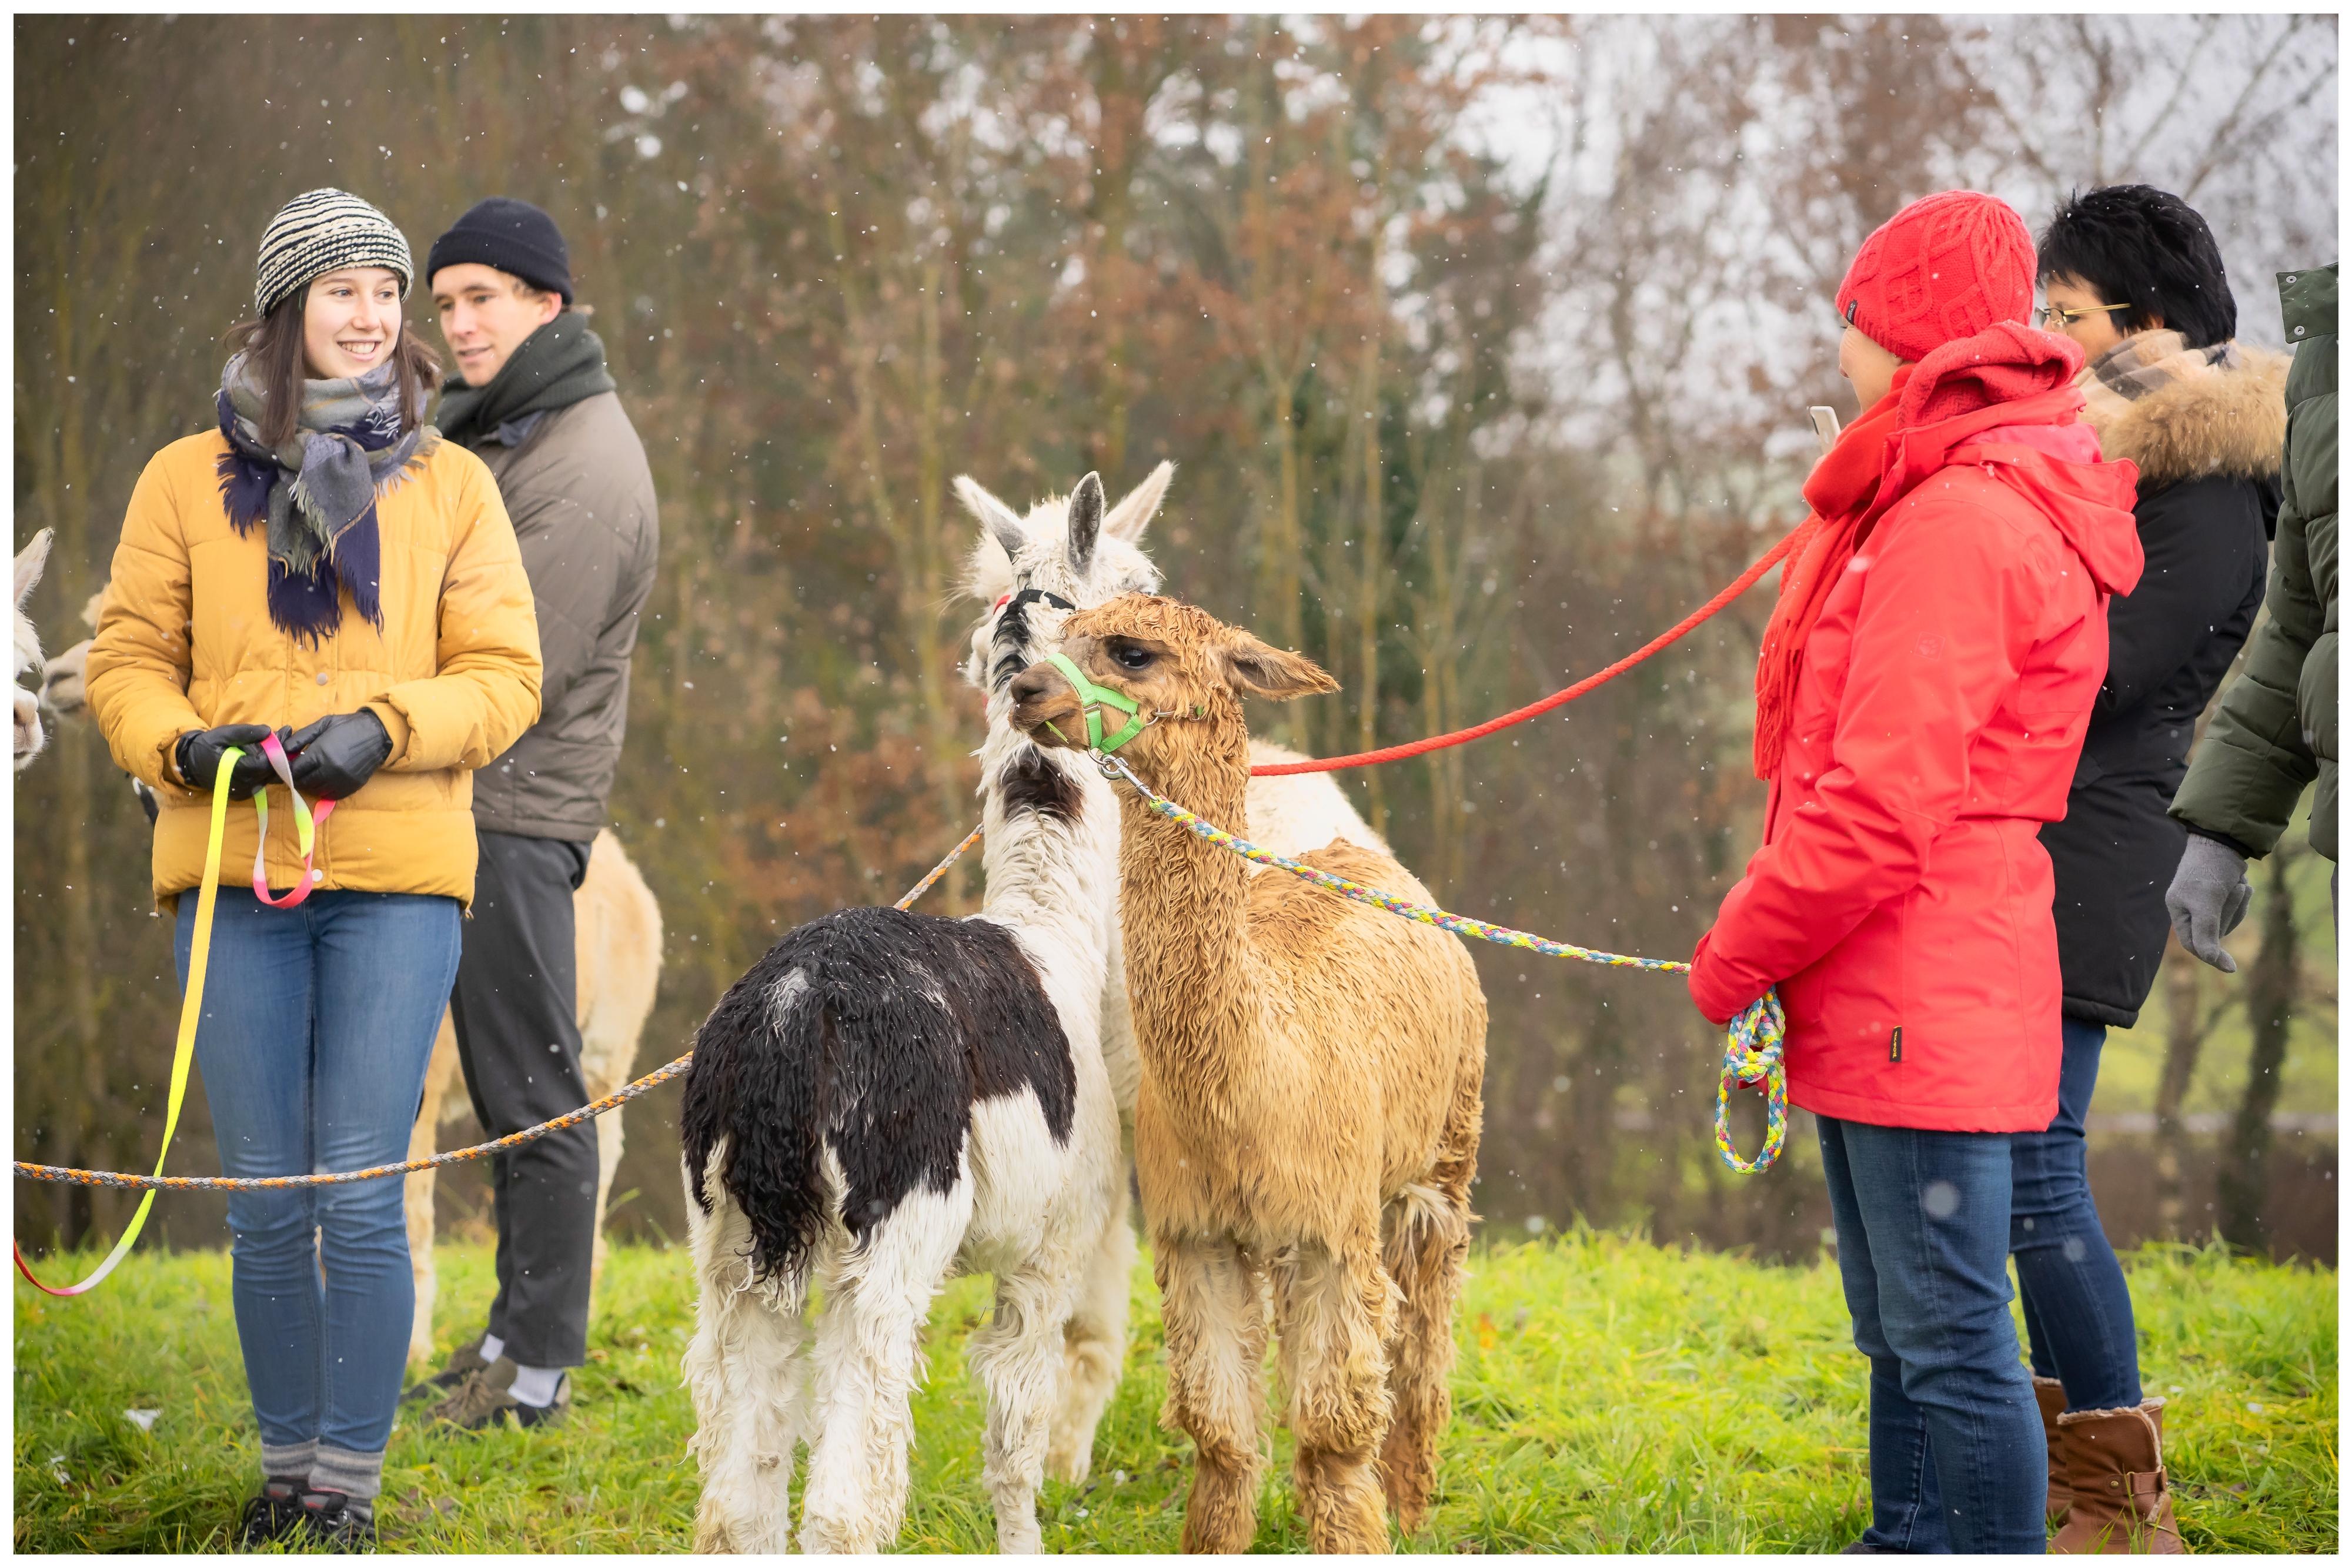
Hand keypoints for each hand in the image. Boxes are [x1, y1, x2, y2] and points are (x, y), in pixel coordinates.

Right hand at [173, 724, 275, 798]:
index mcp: (236, 771)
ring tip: (276, 741)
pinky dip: (266, 768)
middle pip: (270, 772)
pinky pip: (261, 781)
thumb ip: (246, 733)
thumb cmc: (207, 746)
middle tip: (284, 735)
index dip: (276, 752)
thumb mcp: (224, 734)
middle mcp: (242, 786)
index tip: (282, 736)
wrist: (191, 762)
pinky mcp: (244, 794)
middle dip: (278, 754)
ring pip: (268, 777)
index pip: (265, 765)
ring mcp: (243, 792)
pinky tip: (267, 754)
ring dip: (274, 761)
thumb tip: (269, 731)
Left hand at [282, 709, 392, 800]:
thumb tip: (284, 750)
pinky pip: (331, 795)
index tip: (287, 766)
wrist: (378, 733)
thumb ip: (301, 737)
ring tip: (311, 775)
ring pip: (316, 791)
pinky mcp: (351, 787)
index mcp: (321, 753)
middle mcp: (330, 770)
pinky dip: (324, 790)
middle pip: (303, 783)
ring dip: (310, 785)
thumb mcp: (322, 724)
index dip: (287, 769)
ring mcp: (342, 781)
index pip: (295, 770)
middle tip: (298, 771)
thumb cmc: (348, 726)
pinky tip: (324, 781)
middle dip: (297, 778)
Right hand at [2166, 834, 2251, 972]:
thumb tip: (2220, 965)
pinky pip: (2234, 909)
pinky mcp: (2219, 894)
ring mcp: (2205, 901)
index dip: (2211, 956)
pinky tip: (2242, 883)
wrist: (2224, 840)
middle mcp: (2189, 908)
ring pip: (2227, 921)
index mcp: (2178, 910)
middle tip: (2239, 890)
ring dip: (2238, 905)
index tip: (2232, 967)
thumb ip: (2207, 935)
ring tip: (2241, 884)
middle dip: (2231, 914)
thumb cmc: (2209, 871)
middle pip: (2214, 932)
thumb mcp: (2207, 905)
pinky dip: (2242, 899)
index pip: (2193, 944)